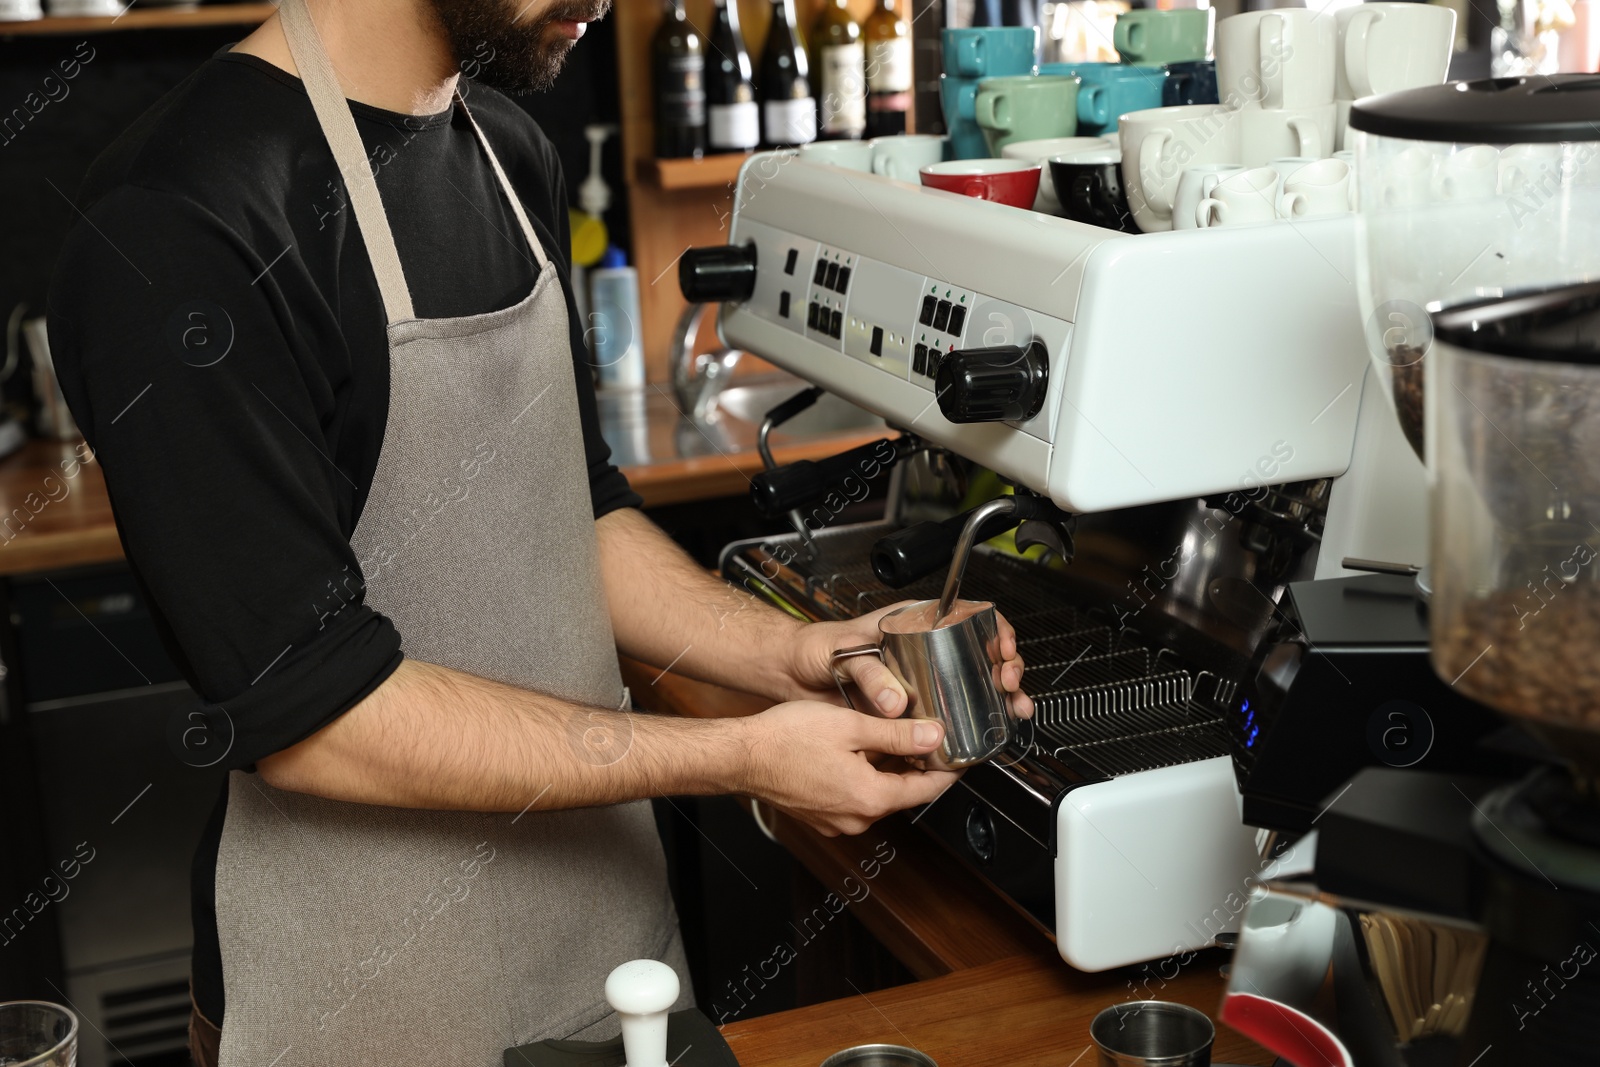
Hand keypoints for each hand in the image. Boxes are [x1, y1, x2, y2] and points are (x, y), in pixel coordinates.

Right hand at [737, 700, 959, 835]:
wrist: (741, 756)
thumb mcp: (851, 726)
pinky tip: (856, 750)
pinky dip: (863, 775)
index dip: (948, 769)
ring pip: (877, 793)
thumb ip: (897, 734)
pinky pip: (853, 796)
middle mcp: (856, 819)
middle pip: (902, 791)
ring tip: (889, 734)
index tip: (960, 755)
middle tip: (924, 733)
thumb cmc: (786, 739)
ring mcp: (836, 822)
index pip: (927, 789)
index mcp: (870, 798)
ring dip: (887, 768)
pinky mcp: (820, 816)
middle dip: (916, 764)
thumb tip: (934, 738)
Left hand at [783, 602, 1033, 719]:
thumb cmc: (814, 647)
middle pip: (979, 653)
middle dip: (1005, 668)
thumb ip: (869, 674)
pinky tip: (984, 731)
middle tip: (1009, 683)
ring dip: (996, 698)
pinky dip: (966, 725)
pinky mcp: (909, 710)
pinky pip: (943, 716)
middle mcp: (922, 650)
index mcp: (911, 623)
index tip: (1001, 648)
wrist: (791, 673)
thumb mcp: (843, 650)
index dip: (994, 629)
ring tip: (1012, 709)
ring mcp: (918, 681)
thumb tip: (896, 701)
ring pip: (969, 686)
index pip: (968, 615)